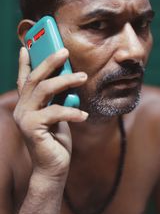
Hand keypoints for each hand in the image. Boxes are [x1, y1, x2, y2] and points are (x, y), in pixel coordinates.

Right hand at [13, 47, 87, 179]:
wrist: (53, 167)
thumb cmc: (57, 139)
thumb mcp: (58, 114)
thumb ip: (58, 97)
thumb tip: (69, 77)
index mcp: (27, 104)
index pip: (24, 79)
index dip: (24, 62)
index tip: (26, 46)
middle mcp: (22, 108)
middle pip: (35, 78)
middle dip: (50, 61)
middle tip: (65, 51)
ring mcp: (24, 118)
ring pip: (44, 90)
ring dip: (66, 80)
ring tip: (83, 76)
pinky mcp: (32, 128)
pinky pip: (55, 112)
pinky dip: (72, 111)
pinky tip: (83, 115)